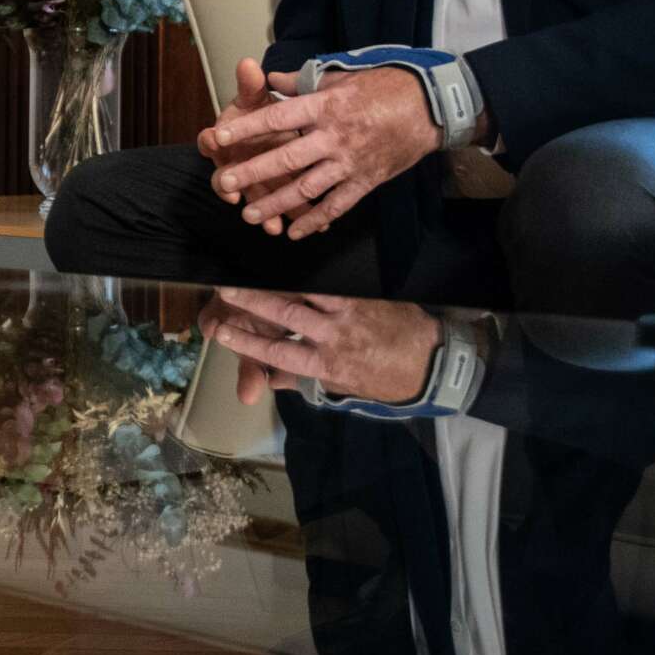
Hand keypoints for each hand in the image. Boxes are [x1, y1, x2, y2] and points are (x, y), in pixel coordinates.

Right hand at [194, 57, 303, 218]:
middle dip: (228, 185)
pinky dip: (291, 217)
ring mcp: (251, 183)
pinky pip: (278, 209)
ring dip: (262, 212)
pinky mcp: (270, 194)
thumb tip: (247, 63)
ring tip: (273, 226)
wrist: (276, 130)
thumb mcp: (257, 97)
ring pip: (252, 199)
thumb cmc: (261, 114)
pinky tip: (305, 226)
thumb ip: (252, 85)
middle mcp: (232, 164)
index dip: (210, 140)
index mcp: (225, 138)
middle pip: (223, 177)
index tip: (213, 139)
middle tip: (231, 194)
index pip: (209, 139)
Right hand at [199, 289, 440, 404]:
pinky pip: (331, 282)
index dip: (247, 343)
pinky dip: (308, 273)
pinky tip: (289, 264)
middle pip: (286, 316)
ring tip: (251, 271)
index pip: (278, 354)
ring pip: (306, 293)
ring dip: (276, 282)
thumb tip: (270, 380)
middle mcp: (336, 337)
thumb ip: (304, 380)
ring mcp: (351, 312)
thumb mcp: (343, 389)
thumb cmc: (385, 381)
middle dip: (252, 302)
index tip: (221, 331)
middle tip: (225, 289)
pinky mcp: (364, 296)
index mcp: (328, 365)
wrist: (433, 363)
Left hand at [203, 65, 436, 237]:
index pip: (277, 118)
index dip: (247, 128)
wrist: (429, 106)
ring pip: (307, 188)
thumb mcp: (341, 76)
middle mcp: (335, 136)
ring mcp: (351, 162)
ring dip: (276, 204)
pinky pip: (337, 204)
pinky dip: (315, 220)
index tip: (220, 137)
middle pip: (287, 158)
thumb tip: (270, 78)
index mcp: (326, 106)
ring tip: (249, 215)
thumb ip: (302, 82)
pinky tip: (294, 232)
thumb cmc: (383, 86)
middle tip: (225, 183)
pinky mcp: (366, 181)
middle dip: (252, 172)